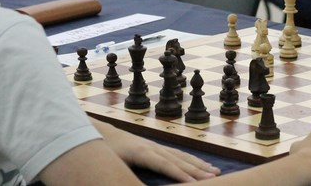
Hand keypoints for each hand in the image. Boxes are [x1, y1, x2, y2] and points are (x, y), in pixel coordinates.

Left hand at [96, 120, 219, 180]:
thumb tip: (131, 183)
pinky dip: (189, 159)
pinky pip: (176, 153)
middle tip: (215, 177)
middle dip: (197, 170)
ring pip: (180, 156)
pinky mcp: (153, 147)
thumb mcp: (109, 166)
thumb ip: (123, 176)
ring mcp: (154, 146)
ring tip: (215, 171)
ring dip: (198, 164)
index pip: (165, 165)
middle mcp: (151, 147)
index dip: (180, 174)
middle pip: (178, 160)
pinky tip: (198, 164)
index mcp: (141, 153)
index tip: (195, 182)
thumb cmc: (101, 151)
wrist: (95, 131)